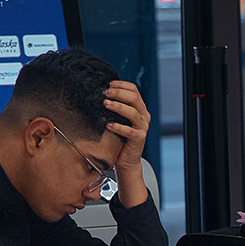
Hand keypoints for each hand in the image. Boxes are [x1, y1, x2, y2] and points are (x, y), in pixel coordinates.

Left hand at [102, 80, 150, 207]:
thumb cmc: (119, 139)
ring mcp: (143, 127)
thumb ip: (115, 108)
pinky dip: (118, 126)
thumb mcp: (118, 120)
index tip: (108, 84)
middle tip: (104, 93)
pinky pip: (130, 131)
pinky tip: (108, 125)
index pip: (134, 90)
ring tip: (105, 104)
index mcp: (140, 108)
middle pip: (134, 98)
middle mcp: (144, 116)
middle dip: (118, 93)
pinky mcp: (139, 139)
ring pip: (133, 112)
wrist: (126, 161)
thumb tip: (100, 94)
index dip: (121, 85)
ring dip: (118, 106)